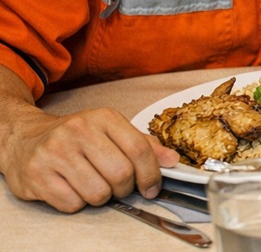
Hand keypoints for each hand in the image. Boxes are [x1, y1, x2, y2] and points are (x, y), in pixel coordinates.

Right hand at [1, 106, 178, 212]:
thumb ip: (143, 145)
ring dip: (101, 197)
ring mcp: (55, 152)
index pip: (139, 150)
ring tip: (93, 185)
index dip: (151, 174)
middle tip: (120, 188)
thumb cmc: (75, 138)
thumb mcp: (111, 132)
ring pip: (98, 193)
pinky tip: (72, 188)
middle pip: (121, 174)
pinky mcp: (36, 174)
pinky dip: (77, 203)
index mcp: (103, 118)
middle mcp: (78, 131)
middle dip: (125, 189)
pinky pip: (72, 203)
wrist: (25, 138)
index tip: (153, 187)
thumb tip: (172, 161)